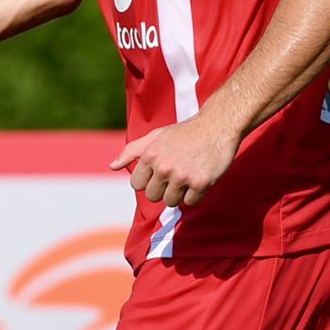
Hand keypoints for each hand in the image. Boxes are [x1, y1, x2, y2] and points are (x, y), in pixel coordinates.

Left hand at [110, 116, 239, 207]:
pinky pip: (190, 203)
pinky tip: (199, 178)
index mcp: (149, 155)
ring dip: (179, 193)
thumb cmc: (184, 132)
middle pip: (152, 196)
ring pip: (171, 202)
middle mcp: (163, 167)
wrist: (216, 126)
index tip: (159, 173)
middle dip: (162, 189)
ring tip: (187, 176)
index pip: (136, 184)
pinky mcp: (200, 183)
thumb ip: (132, 151)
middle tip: (175, 174)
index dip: (148, 180)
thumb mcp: (155, 136)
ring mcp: (181, 176)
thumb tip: (112, 167)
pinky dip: (195, 195)